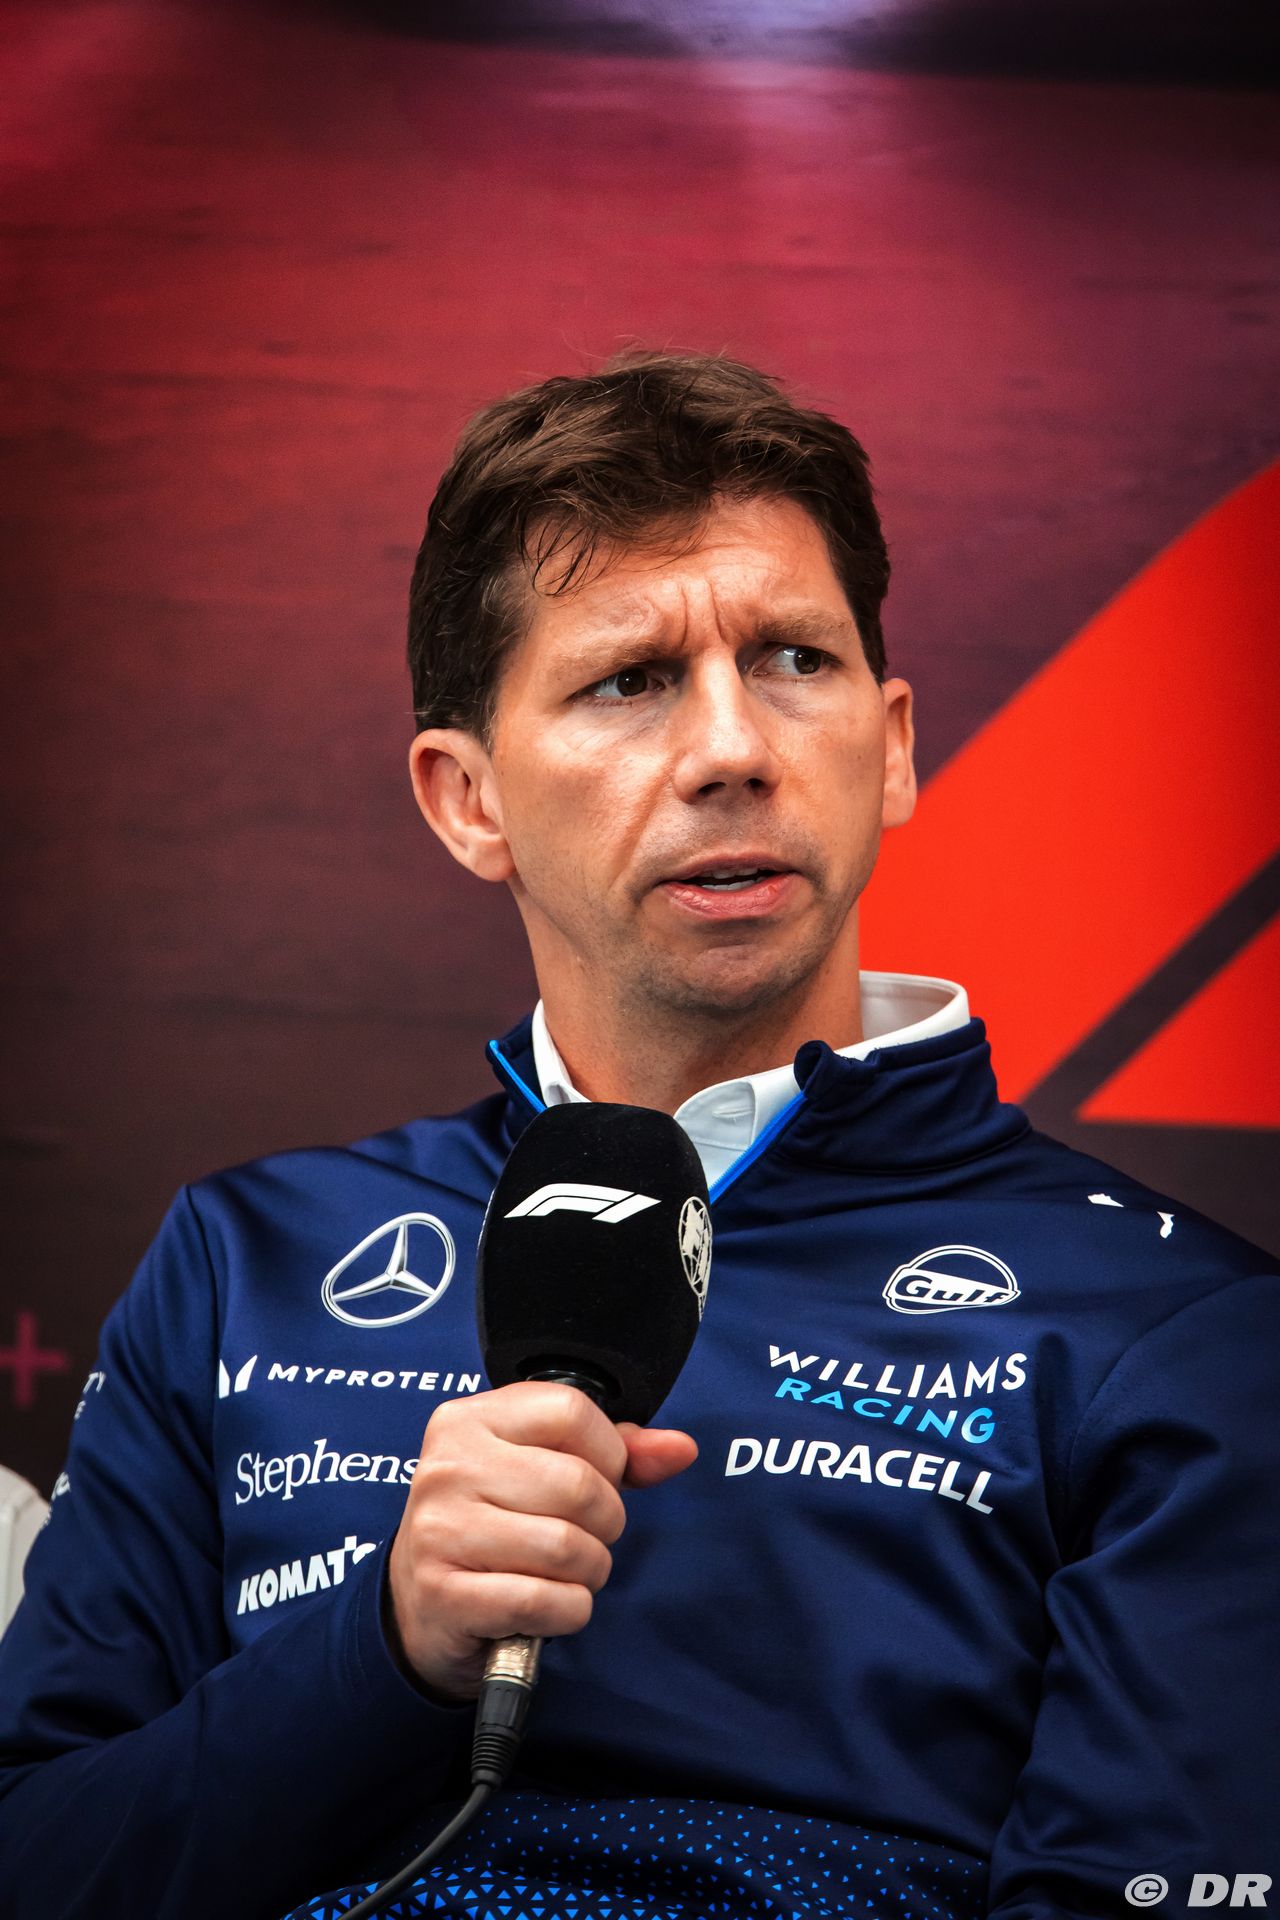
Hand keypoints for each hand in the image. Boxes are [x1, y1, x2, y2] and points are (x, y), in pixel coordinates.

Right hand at [385, 1382, 696, 1700]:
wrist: (420, 1604)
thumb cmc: (492, 1524)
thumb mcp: (540, 1469)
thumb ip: (614, 1453)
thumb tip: (680, 1449)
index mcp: (469, 1419)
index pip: (571, 1411)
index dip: (607, 1453)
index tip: (598, 1479)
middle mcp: (449, 1467)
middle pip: (578, 1485)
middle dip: (605, 1523)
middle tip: (585, 1537)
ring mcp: (441, 1531)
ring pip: (567, 1547)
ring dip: (588, 1572)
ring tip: (567, 1572)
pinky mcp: (445, 1594)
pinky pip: (545, 1600)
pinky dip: (567, 1611)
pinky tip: (549, 1605)